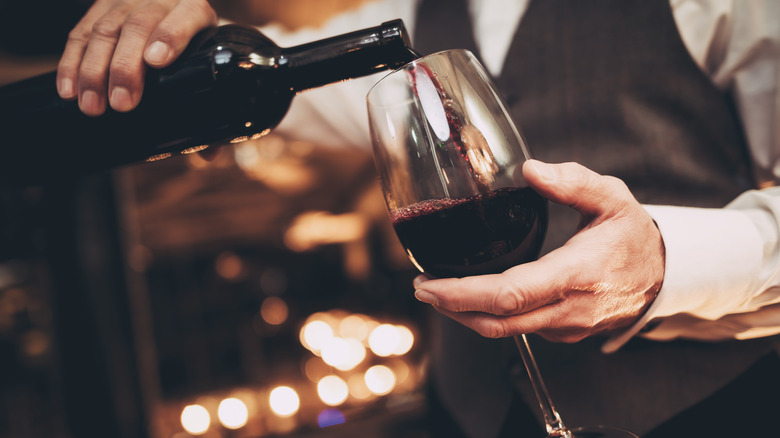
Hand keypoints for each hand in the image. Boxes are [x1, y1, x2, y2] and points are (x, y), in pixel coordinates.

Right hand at [57, 0, 216, 115]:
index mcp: (195, 11)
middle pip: (139, 26)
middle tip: (121, 104)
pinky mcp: (100, 7)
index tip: (156, 62)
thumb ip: (210, 106)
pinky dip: (72, 63)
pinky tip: (69, 89)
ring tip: (92, 106)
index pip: (185, 19)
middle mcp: (161, 0)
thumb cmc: (195, 46)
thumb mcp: (207, 65)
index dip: (170, 38)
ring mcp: (127, 1)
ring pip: (105, 29)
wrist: (175, 9)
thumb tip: (208, 153)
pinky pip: (80, 32)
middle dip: (126, 67)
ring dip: (94, 70)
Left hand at [412, 160, 664, 342]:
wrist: (663, 277)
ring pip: (505, 330)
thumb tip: (530, 170)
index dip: (463, 294)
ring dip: (467, 313)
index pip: (510, 294)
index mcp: (578, 273)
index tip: (429, 284)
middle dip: (452, 307)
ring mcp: (566, 327)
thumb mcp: (614, 198)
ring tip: (439, 291)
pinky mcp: (563, 333)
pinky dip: (490, 314)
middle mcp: (569, 308)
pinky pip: (519, 329)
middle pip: (498, 320)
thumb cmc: (634, 236)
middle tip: (421, 288)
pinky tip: (473, 295)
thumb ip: (574, 182)